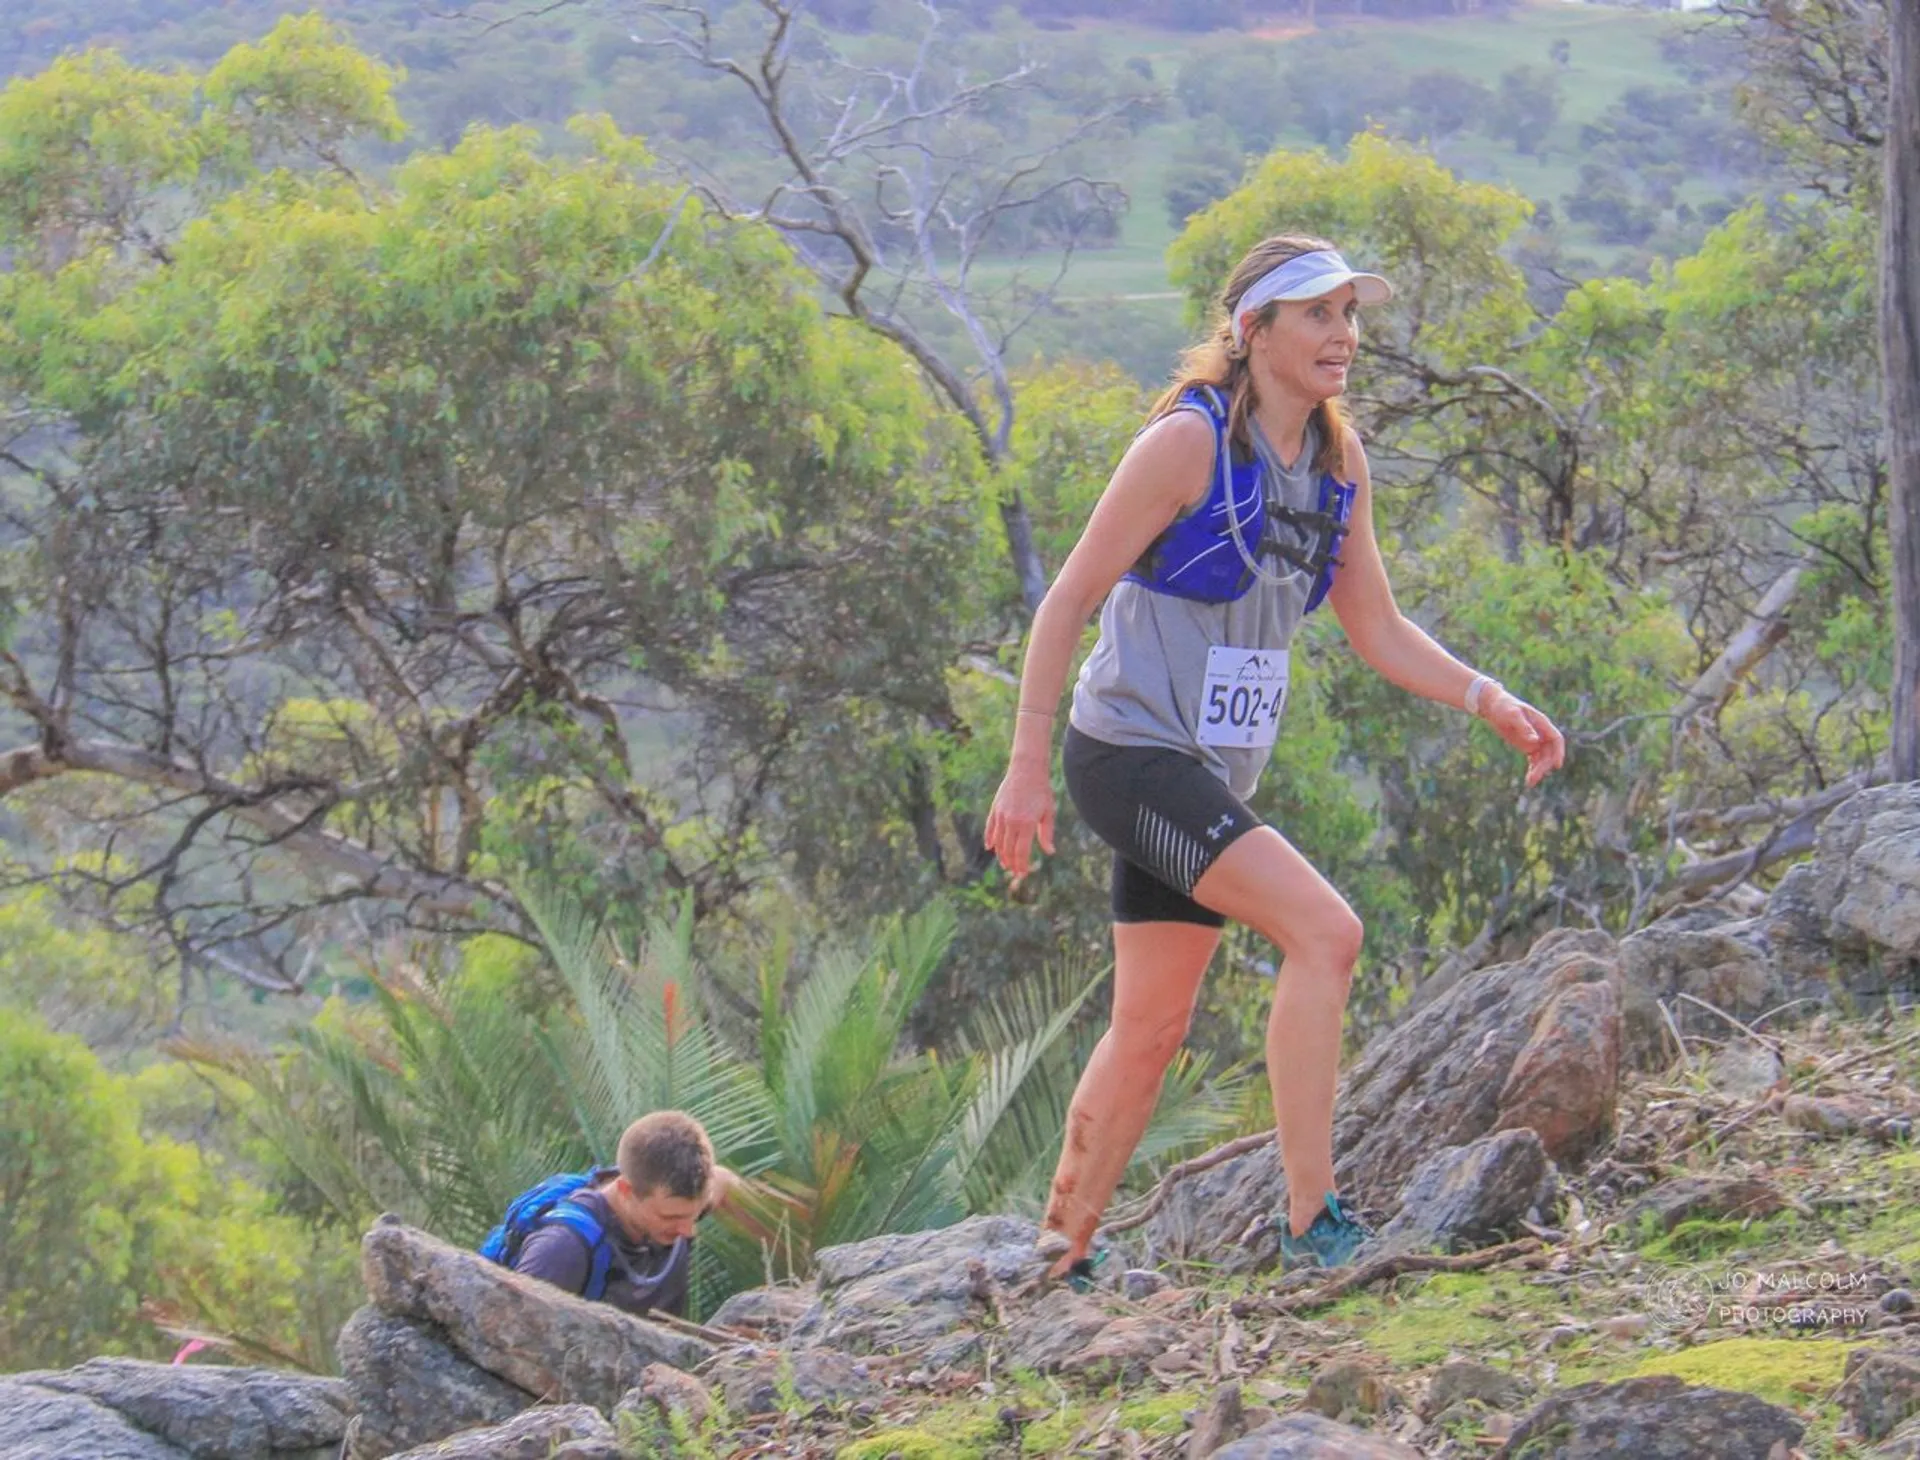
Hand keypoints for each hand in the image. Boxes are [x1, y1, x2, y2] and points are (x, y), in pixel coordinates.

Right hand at [985, 759, 1055, 881]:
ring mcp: (1001, 815)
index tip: (1023, 874)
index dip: (1022, 865)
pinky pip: (990, 828)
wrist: (1027, 769)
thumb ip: (1047, 834)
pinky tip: (990, 848)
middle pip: (1009, 849)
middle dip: (1012, 863)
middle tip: (1015, 872)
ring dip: (1001, 855)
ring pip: (998, 841)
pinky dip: (989, 840)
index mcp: (1027, 824)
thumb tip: (1049, 852)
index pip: (1022, 851)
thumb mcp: (1048, 812)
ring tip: (1005, 864)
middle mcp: (1012, 821)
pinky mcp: (995, 809)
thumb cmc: (1042, 791)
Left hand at [1481, 691, 1565, 787]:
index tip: (1556, 766)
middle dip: (1544, 766)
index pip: (1556, 739)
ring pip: (1542, 759)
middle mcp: (1541, 733)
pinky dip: (1533, 769)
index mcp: (1541, 723)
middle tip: (1534, 778)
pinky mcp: (1527, 746)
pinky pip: (1534, 760)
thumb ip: (1524, 727)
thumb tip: (1535, 740)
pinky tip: (1528, 779)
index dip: (1559, 752)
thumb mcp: (1512, 715)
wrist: (1493, 706)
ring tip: (1529, 783)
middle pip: (1549, 753)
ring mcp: (1535, 740)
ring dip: (1539, 771)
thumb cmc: (1503, 706)